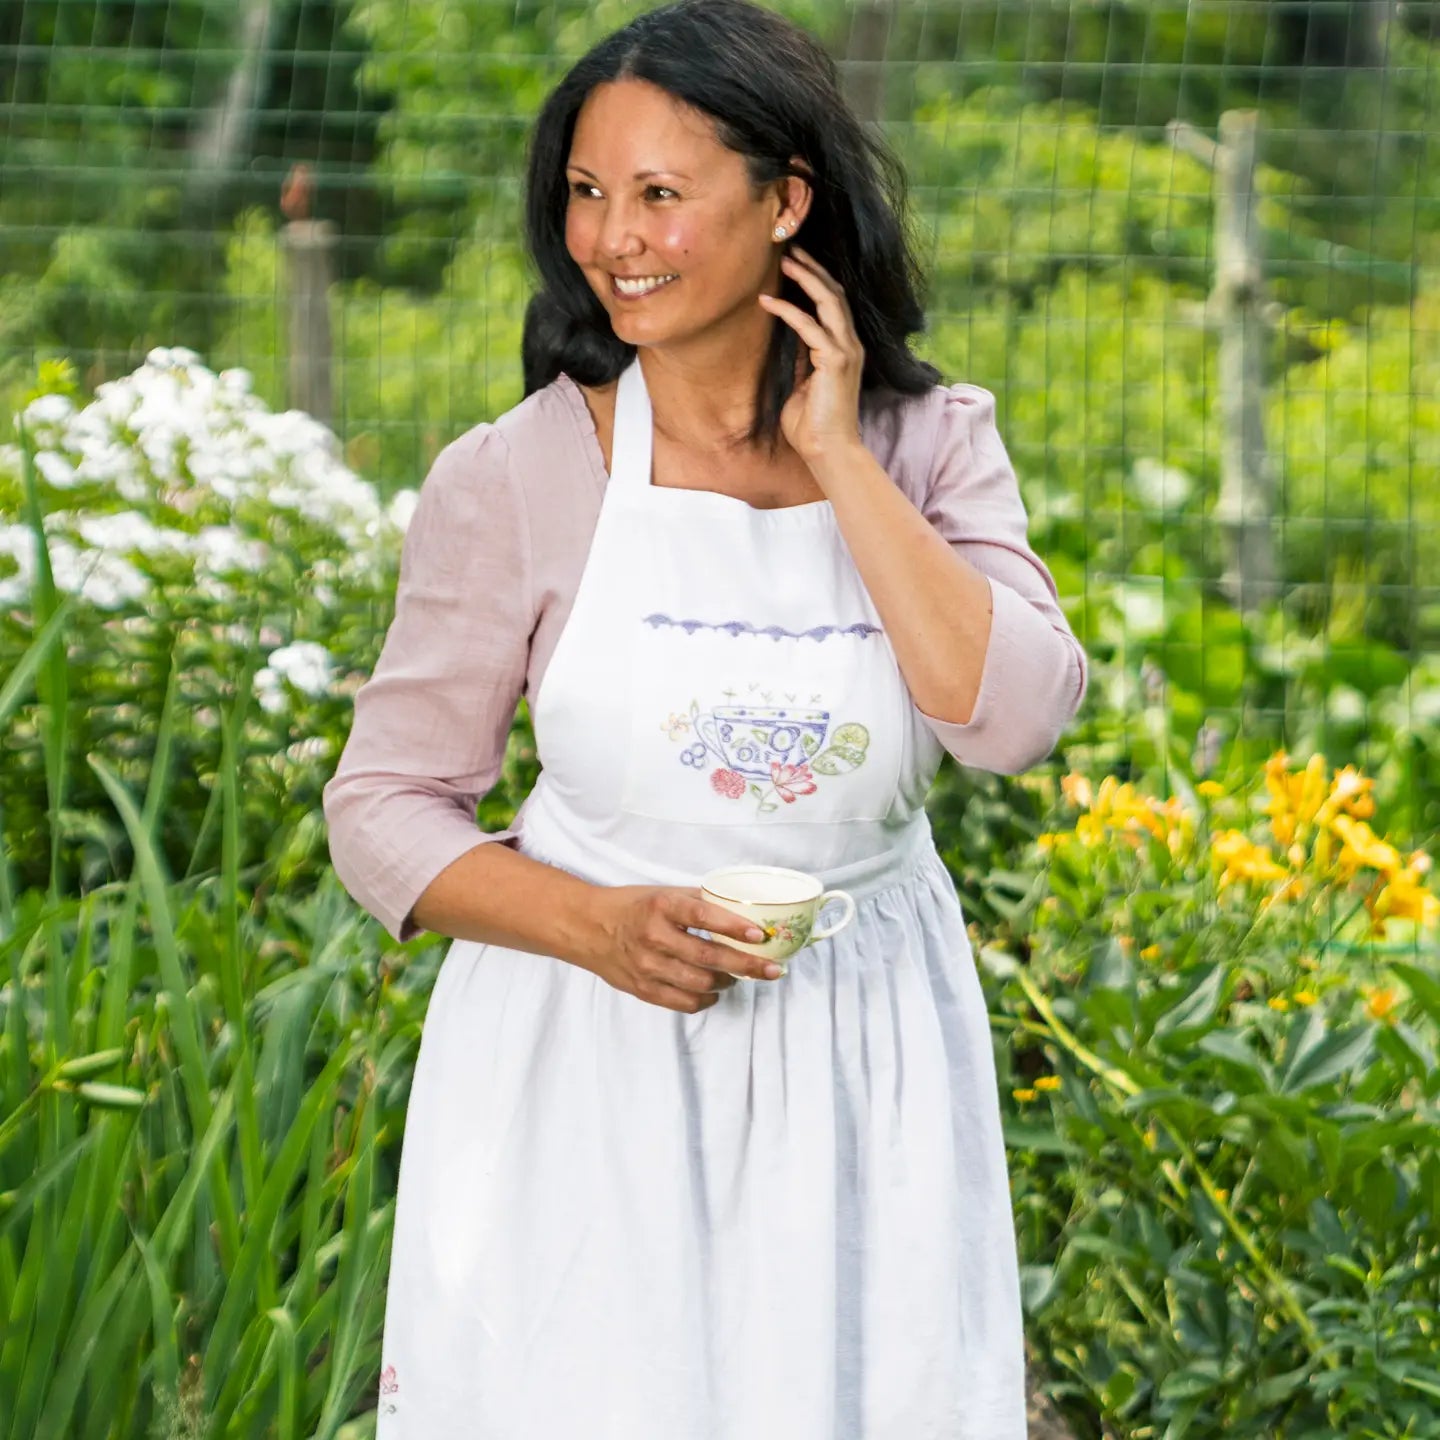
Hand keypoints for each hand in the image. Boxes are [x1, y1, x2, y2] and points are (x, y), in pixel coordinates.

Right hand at [581, 886, 782, 1012]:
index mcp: (661, 907)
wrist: (587, 928)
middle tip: (772, 969)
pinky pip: (684, 1002)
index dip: (734, 927)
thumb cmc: (632, 907)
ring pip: (700, 983)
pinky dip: (706, 999)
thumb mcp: (663, 893)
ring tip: (739, 976)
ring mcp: (647, 967)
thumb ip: (698, 902)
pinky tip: (714, 991)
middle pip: (709, 957)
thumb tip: (741, 911)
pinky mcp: (643, 989)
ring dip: (728, 982)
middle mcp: (654, 937)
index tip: (759, 934)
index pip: (704, 917)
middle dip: (747, 965)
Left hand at [757, 243, 864, 466]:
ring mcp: (845, 351)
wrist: (828, 451)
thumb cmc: (813, 425)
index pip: (834, 305)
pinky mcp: (834, 360)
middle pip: (835, 293)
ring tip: (785, 260)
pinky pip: (808, 326)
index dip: (817, 281)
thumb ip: (802, 359)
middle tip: (791, 249)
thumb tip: (791, 338)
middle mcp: (850, 345)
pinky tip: (767, 301)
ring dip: (806, 277)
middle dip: (814, 268)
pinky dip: (786, 310)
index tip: (797, 264)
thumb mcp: (804, 384)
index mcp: (844, 350)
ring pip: (828, 301)